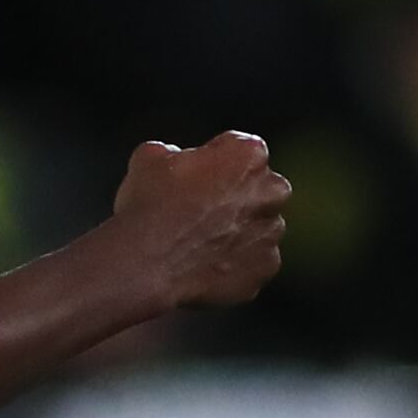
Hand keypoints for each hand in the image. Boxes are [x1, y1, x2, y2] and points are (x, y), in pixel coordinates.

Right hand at [111, 129, 289, 311]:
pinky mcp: (266, 267)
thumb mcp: (150, 157)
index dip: (215, 162)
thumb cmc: (149, 208)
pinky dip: (236, 262)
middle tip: (202, 210)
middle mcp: (271, 190)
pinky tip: (206, 263)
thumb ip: (177, 153)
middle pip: (260, 188)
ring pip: (259, 226)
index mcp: (248, 155)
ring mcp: (271, 232)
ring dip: (238, 230)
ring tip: (199, 241)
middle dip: (238, 196)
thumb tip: (178, 161)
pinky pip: (254, 261)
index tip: (197, 177)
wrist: (146, 265)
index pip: (240, 150)